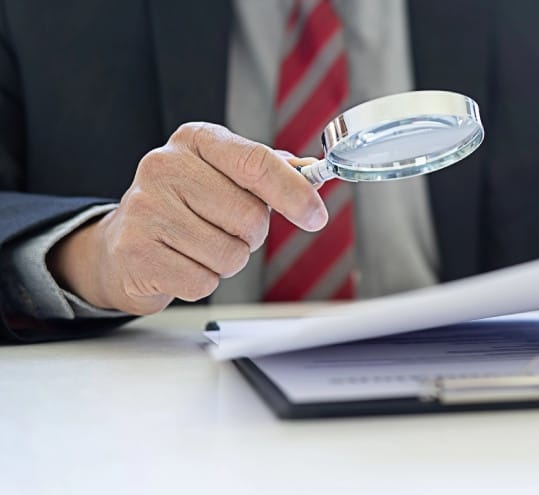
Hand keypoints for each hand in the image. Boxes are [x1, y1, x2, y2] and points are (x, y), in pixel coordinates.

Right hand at [48, 122, 325, 314]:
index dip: (294, 193)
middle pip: (250, 217)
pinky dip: (203, 281)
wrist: (122, 244)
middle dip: (252, 236)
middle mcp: (165, 166)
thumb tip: (312, 174)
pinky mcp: (135, 252)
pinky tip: (182, 264)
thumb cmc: (185, 207)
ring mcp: (145, 208)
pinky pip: (203, 282)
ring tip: (201, 247)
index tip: (316, 216)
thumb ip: (269, 172)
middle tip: (227, 230)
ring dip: (228, 261)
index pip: (257, 162)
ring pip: (229, 254)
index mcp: (196, 140)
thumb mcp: (223, 175)